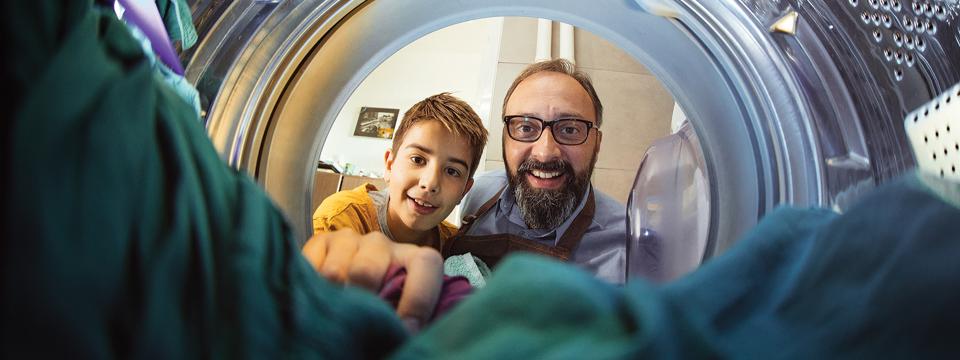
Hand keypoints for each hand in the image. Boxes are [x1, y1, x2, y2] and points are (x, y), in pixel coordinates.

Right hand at [302, 229, 442, 332]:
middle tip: (358, 324)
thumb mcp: (400, 310)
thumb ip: (407, 319)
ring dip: (334, 299)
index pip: (426, 263)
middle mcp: (381, 243)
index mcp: (412, 257)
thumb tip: (406, 335)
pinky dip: (313, 290)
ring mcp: (350, 239)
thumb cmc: (383, 306)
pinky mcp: (322, 240)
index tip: (404, 329)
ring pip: (334, 273)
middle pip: (366, 270)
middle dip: (361, 302)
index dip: (418, 299)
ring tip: (337, 316)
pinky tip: (321, 301)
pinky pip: (310, 267)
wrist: (350, 285)